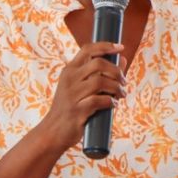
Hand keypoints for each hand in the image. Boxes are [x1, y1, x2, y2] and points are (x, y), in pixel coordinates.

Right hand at [37, 39, 125, 153]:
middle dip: (116, 71)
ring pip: (101, 81)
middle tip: (124, 82)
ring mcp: (72, 94)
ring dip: (116, 88)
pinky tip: (113, 105)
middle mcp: (69, 79)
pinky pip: (99, 100)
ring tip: (121, 95)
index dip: (106, 46)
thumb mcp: (81, 87)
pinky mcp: (76, 110)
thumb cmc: (71, 107)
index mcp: (70, 70)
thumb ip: (101, 73)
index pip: (87, 49)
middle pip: (99, 64)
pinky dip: (110, 102)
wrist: (53, 131)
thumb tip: (123, 58)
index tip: (121, 47)